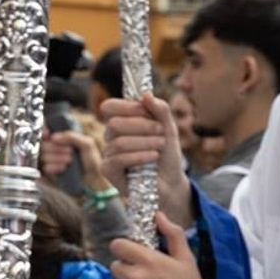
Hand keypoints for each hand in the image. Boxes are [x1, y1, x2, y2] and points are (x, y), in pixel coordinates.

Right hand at [40, 129, 105, 186]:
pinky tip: (63, 167)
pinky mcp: (46, 174)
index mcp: (59, 139)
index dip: (43, 131)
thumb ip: (72, 137)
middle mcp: (50, 149)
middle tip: (70, 151)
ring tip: (69, 160)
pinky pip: (44, 168)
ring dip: (56, 157)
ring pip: (42, 155)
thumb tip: (54, 137)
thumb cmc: (91, 161)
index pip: (43, 131)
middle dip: (55, 147)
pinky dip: (53, 166)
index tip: (48, 134)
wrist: (93, 179)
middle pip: (41, 144)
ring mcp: (47, 162)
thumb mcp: (87, 144)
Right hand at [102, 93, 191, 224]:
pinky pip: (117, 159)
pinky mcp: (108, 171)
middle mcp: (111, 137)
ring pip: (119, 142)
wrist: (172, 183)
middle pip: (114, 123)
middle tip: (161, 132)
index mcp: (122, 123)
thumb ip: (160, 111)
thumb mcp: (169, 129)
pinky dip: (139, 156)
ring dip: (145, 142)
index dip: (127, 106)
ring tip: (160, 146)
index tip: (147, 111)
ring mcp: (108, 155)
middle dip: (142, 126)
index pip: (109, 107)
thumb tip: (146, 95)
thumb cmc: (166, 155)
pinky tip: (153, 157)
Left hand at [109, 213, 207, 278]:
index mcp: (148, 260)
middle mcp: (134, 276)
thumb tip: (159, 216)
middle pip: (115, 265)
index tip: (132, 253)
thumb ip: (172, 234)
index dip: (123, 248)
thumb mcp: (187, 258)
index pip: (117, 245)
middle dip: (127, 268)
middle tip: (144, 275)